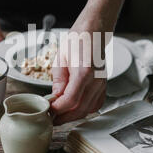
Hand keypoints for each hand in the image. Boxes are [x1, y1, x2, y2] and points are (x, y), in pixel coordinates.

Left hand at [51, 8, 108, 124]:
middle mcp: (96, 80)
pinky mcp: (103, 87)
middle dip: (64, 117)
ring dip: (73, 116)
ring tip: (60, 115)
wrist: (93, 33)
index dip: (58, 109)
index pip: (70, 100)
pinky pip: (95, 105)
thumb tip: (55, 98)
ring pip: (88, 110)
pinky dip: (84, 111)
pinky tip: (74, 109)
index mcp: (83, 72)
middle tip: (51, 119)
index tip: (48, 112)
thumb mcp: (61, 59)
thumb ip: (59, 81)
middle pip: (80, 109)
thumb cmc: (77, 41)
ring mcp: (102, 84)